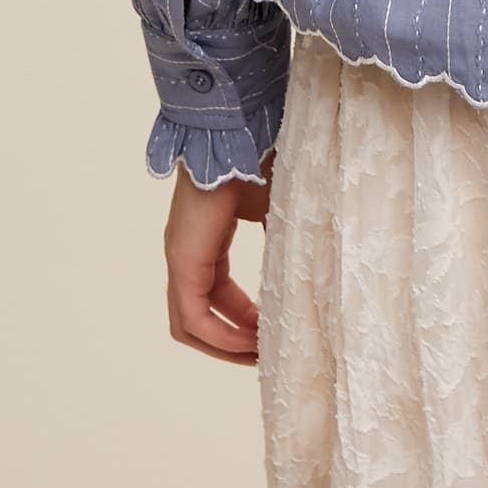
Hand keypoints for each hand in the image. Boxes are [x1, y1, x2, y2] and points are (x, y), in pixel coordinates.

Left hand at [164, 145, 275, 360]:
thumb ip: (283, 241)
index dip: (241, 321)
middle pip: (198, 317)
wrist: (239, 131)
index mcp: (204, 241)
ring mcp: (181, 256)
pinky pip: (192, 316)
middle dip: (232, 341)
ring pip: (190, 323)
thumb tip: (307, 268)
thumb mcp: (277, 208)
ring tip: (259, 355)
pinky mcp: (183, 259)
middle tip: (265, 355)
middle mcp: (186, 253)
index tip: (270, 335)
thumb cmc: (259, 160)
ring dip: (224, 344)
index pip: (215, 296)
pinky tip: (249, 342)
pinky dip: (218, 335)